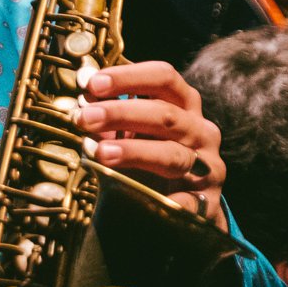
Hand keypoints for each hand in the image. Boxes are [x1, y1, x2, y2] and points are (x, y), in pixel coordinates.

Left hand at [79, 61, 227, 230]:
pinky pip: (187, 201)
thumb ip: (111, 117)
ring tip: (100, 152)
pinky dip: (168, 200)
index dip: (129, 77)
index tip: (92, 83)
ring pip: (172, 154)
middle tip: (85, 117)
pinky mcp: (206, 202)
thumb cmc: (153, 159)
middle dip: (121, 113)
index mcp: (184, 105)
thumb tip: (81, 102)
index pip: (163, 78)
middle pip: (165, 114)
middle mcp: (200, 131)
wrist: (184, 209)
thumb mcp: (135, 133)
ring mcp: (207, 167)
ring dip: (134, 151)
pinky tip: (143, 201)